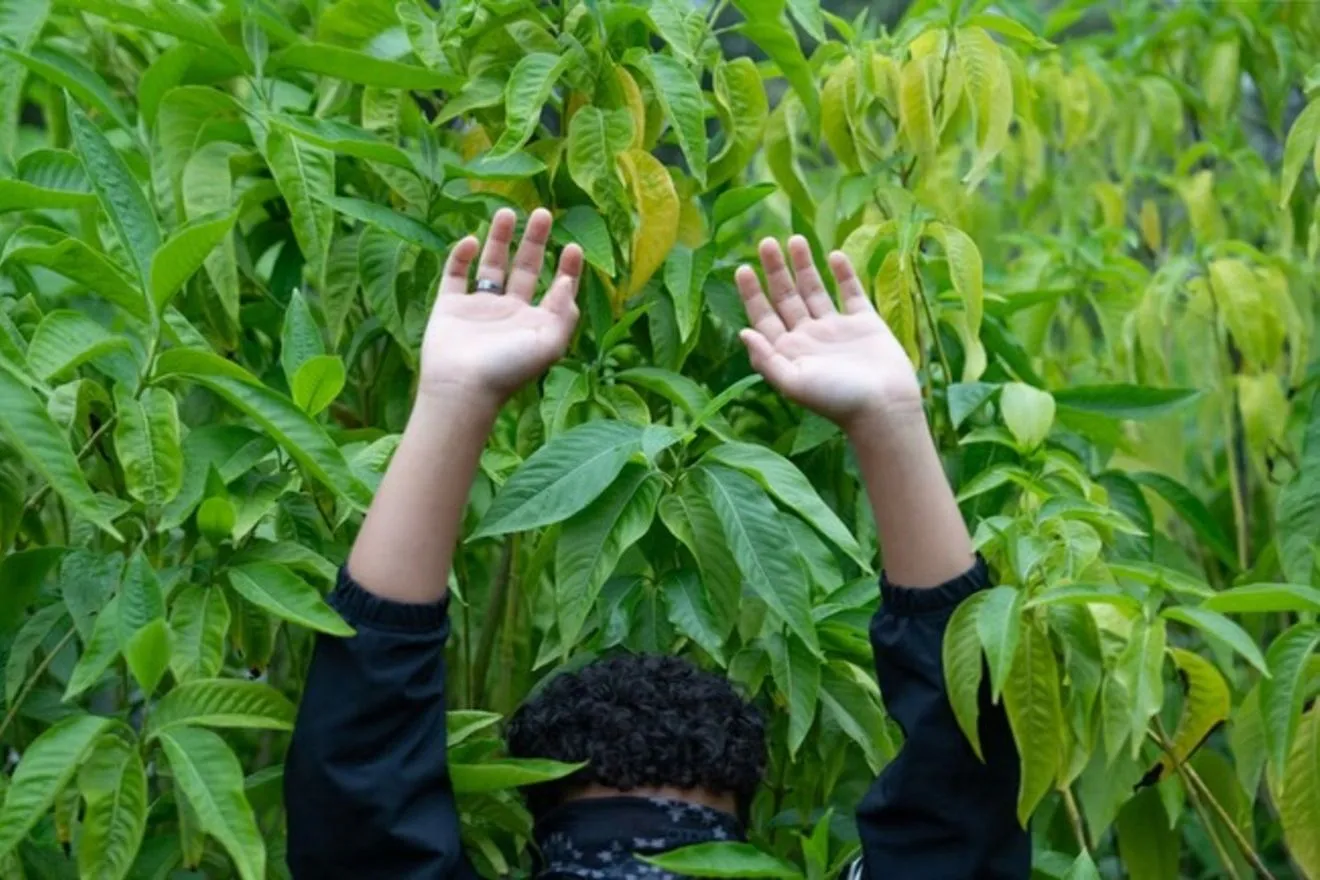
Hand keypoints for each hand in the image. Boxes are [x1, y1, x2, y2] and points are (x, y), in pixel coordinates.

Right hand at [420, 207, 582, 405]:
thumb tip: (568, 280)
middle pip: (525, 268)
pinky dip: (461, 256)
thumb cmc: (509, 368)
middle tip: (543, 212)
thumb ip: (564, 311)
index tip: (573, 246)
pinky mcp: (449, 307)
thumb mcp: (550, 342)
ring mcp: (479, 308)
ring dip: (500, 239)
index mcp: (535, 322)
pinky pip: (455, 275)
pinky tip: (470, 240)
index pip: (555, 288)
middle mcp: (509, 312)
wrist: (462, 387)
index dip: (567, 268)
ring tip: (508, 212)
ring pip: (491, 265)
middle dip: (535, 241)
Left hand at [736, 236, 921, 430]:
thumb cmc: (836, 399)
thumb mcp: (793, 382)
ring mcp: (837, 329)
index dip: (752, 294)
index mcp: (788, 351)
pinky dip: (843, 274)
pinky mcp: (865, 323)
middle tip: (766, 242)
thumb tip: (743, 332)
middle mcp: (809, 337)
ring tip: (795, 239)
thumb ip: (766, 359)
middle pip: (786, 297)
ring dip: (804, 266)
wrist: (884, 407)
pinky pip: (851, 292)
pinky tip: (834, 255)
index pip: (764, 317)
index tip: (742, 268)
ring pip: (815, 290)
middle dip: (775, 270)